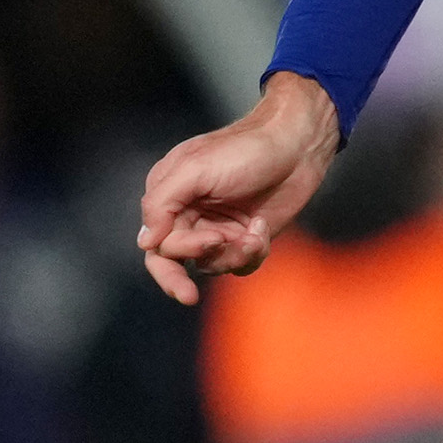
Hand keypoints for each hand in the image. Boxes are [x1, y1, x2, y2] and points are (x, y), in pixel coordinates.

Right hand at [135, 72, 342, 305]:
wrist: (296, 146)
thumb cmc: (244, 150)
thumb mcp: (194, 169)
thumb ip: (162, 203)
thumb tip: (145, 242)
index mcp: (168, 197)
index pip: (155, 242)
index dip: (176, 252)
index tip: (211, 241)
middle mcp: (188, 216)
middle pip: (171, 262)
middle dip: (178, 280)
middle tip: (188, 297)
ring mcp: (217, 229)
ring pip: (209, 265)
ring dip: (232, 256)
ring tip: (254, 234)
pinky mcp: (245, 237)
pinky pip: (239, 264)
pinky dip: (252, 253)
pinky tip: (262, 228)